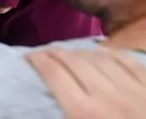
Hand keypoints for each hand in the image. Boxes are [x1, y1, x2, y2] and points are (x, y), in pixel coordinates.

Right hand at [28, 48, 145, 117]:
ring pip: (101, 58)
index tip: (29, 58)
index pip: (54, 74)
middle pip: (75, 61)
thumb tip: (62, 105)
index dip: (38, 60)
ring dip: (81, 52)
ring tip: (71, 53)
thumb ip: (72, 117)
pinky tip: (105, 54)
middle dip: (55, 52)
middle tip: (45, 53)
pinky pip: (129, 62)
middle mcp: (106, 95)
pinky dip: (112, 54)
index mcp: (84, 114)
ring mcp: (134, 90)